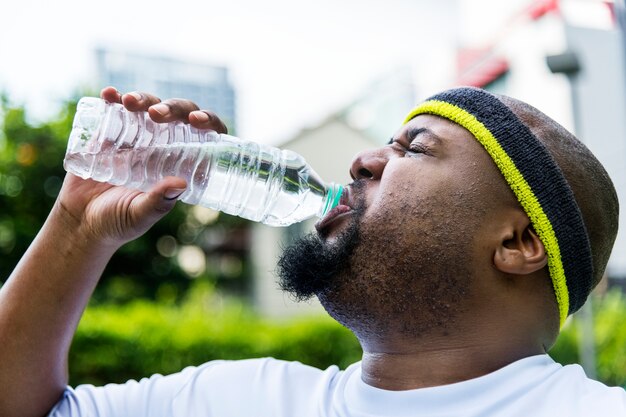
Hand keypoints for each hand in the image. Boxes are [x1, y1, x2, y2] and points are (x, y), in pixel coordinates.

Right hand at [55, 86, 229, 247]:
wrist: (79, 223)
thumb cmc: (117, 223)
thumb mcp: (140, 215)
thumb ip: (158, 202)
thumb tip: (180, 183)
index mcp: (180, 165)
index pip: (204, 136)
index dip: (208, 121)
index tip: (197, 121)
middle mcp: (163, 147)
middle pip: (178, 115)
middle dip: (171, 107)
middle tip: (156, 114)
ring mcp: (137, 138)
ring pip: (149, 107)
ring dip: (143, 99)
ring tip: (129, 103)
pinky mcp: (109, 134)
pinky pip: (114, 109)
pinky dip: (113, 99)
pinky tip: (109, 94)